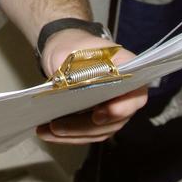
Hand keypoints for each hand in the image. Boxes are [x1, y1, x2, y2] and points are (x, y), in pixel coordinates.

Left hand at [35, 29, 146, 144]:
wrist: (66, 49)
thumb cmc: (72, 45)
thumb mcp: (68, 49)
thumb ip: (69, 66)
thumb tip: (64, 86)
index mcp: (128, 69)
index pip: (135, 95)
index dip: (120, 109)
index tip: (97, 115)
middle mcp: (126, 93)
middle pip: (114, 119)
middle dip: (84, 126)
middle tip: (57, 126)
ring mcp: (114, 109)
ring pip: (99, 131)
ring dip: (72, 134)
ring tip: (46, 131)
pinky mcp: (99, 120)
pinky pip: (88, 133)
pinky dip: (68, 135)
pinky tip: (47, 133)